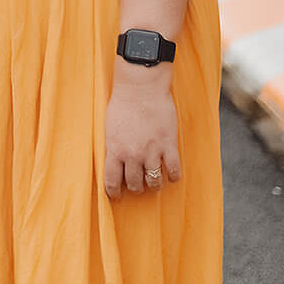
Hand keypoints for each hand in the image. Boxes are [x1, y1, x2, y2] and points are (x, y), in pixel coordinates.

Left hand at [103, 65, 179, 199]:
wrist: (141, 88)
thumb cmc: (122, 104)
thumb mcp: (109, 128)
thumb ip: (112, 146)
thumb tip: (113, 162)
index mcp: (115, 151)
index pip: (112, 182)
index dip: (114, 193)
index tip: (116, 196)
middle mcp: (133, 155)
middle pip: (134, 184)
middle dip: (135, 188)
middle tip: (138, 185)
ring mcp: (152, 151)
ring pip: (154, 181)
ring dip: (154, 185)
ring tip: (154, 182)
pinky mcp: (168, 145)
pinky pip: (174, 170)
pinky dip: (173, 176)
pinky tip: (171, 175)